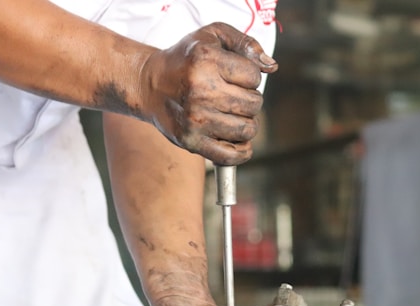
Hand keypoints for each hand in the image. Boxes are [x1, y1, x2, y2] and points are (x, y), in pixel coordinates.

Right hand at [138, 22, 277, 165]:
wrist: (149, 84)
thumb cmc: (184, 59)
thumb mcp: (212, 36)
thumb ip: (245, 43)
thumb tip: (271, 67)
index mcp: (206, 61)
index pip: (254, 76)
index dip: (249, 77)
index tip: (234, 76)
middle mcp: (201, 91)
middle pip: (253, 104)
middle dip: (249, 100)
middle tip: (233, 97)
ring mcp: (196, 119)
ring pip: (247, 129)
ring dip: (246, 123)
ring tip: (232, 115)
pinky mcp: (192, 141)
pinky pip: (232, 155)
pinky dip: (242, 151)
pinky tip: (238, 140)